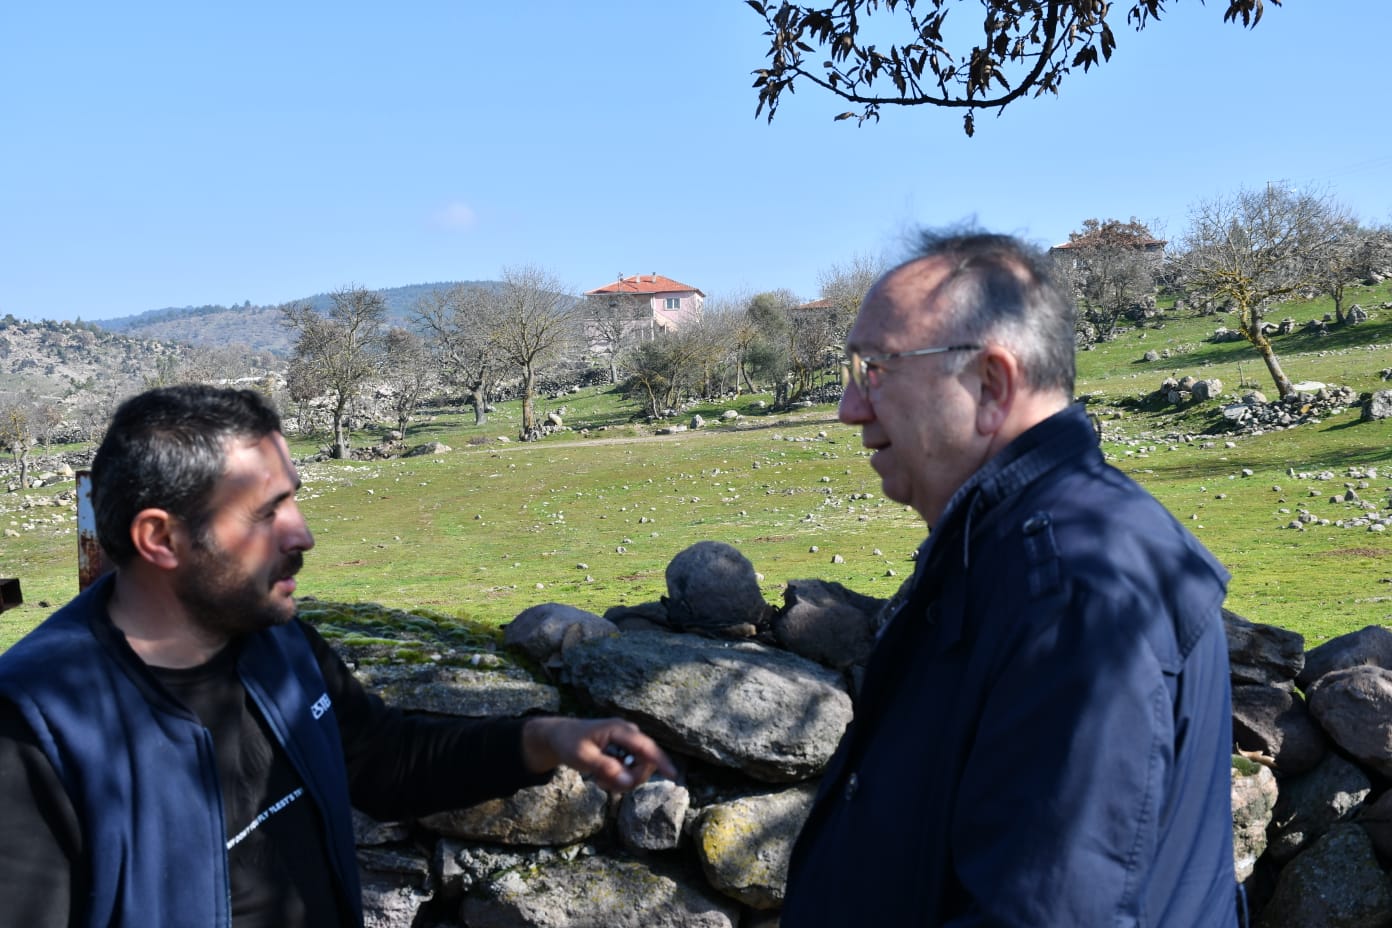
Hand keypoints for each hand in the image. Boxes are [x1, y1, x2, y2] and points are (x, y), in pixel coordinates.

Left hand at [521, 717, 676, 791]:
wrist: (560, 737)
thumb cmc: (569, 743)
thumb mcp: (582, 757)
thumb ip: (605, 767)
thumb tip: (627, 780)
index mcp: (620, 730)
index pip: (646, 747)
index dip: (661, 761)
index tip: (673, 775)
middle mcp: (629, 734)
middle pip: (645, 763)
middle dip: (629, 779)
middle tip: (604, 785)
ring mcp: (629, 743)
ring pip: (639, 770)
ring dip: (622, 781)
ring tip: (599, 780)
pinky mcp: (626, 751)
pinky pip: (632, 770)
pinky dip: (620, 779)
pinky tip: (603, 778)